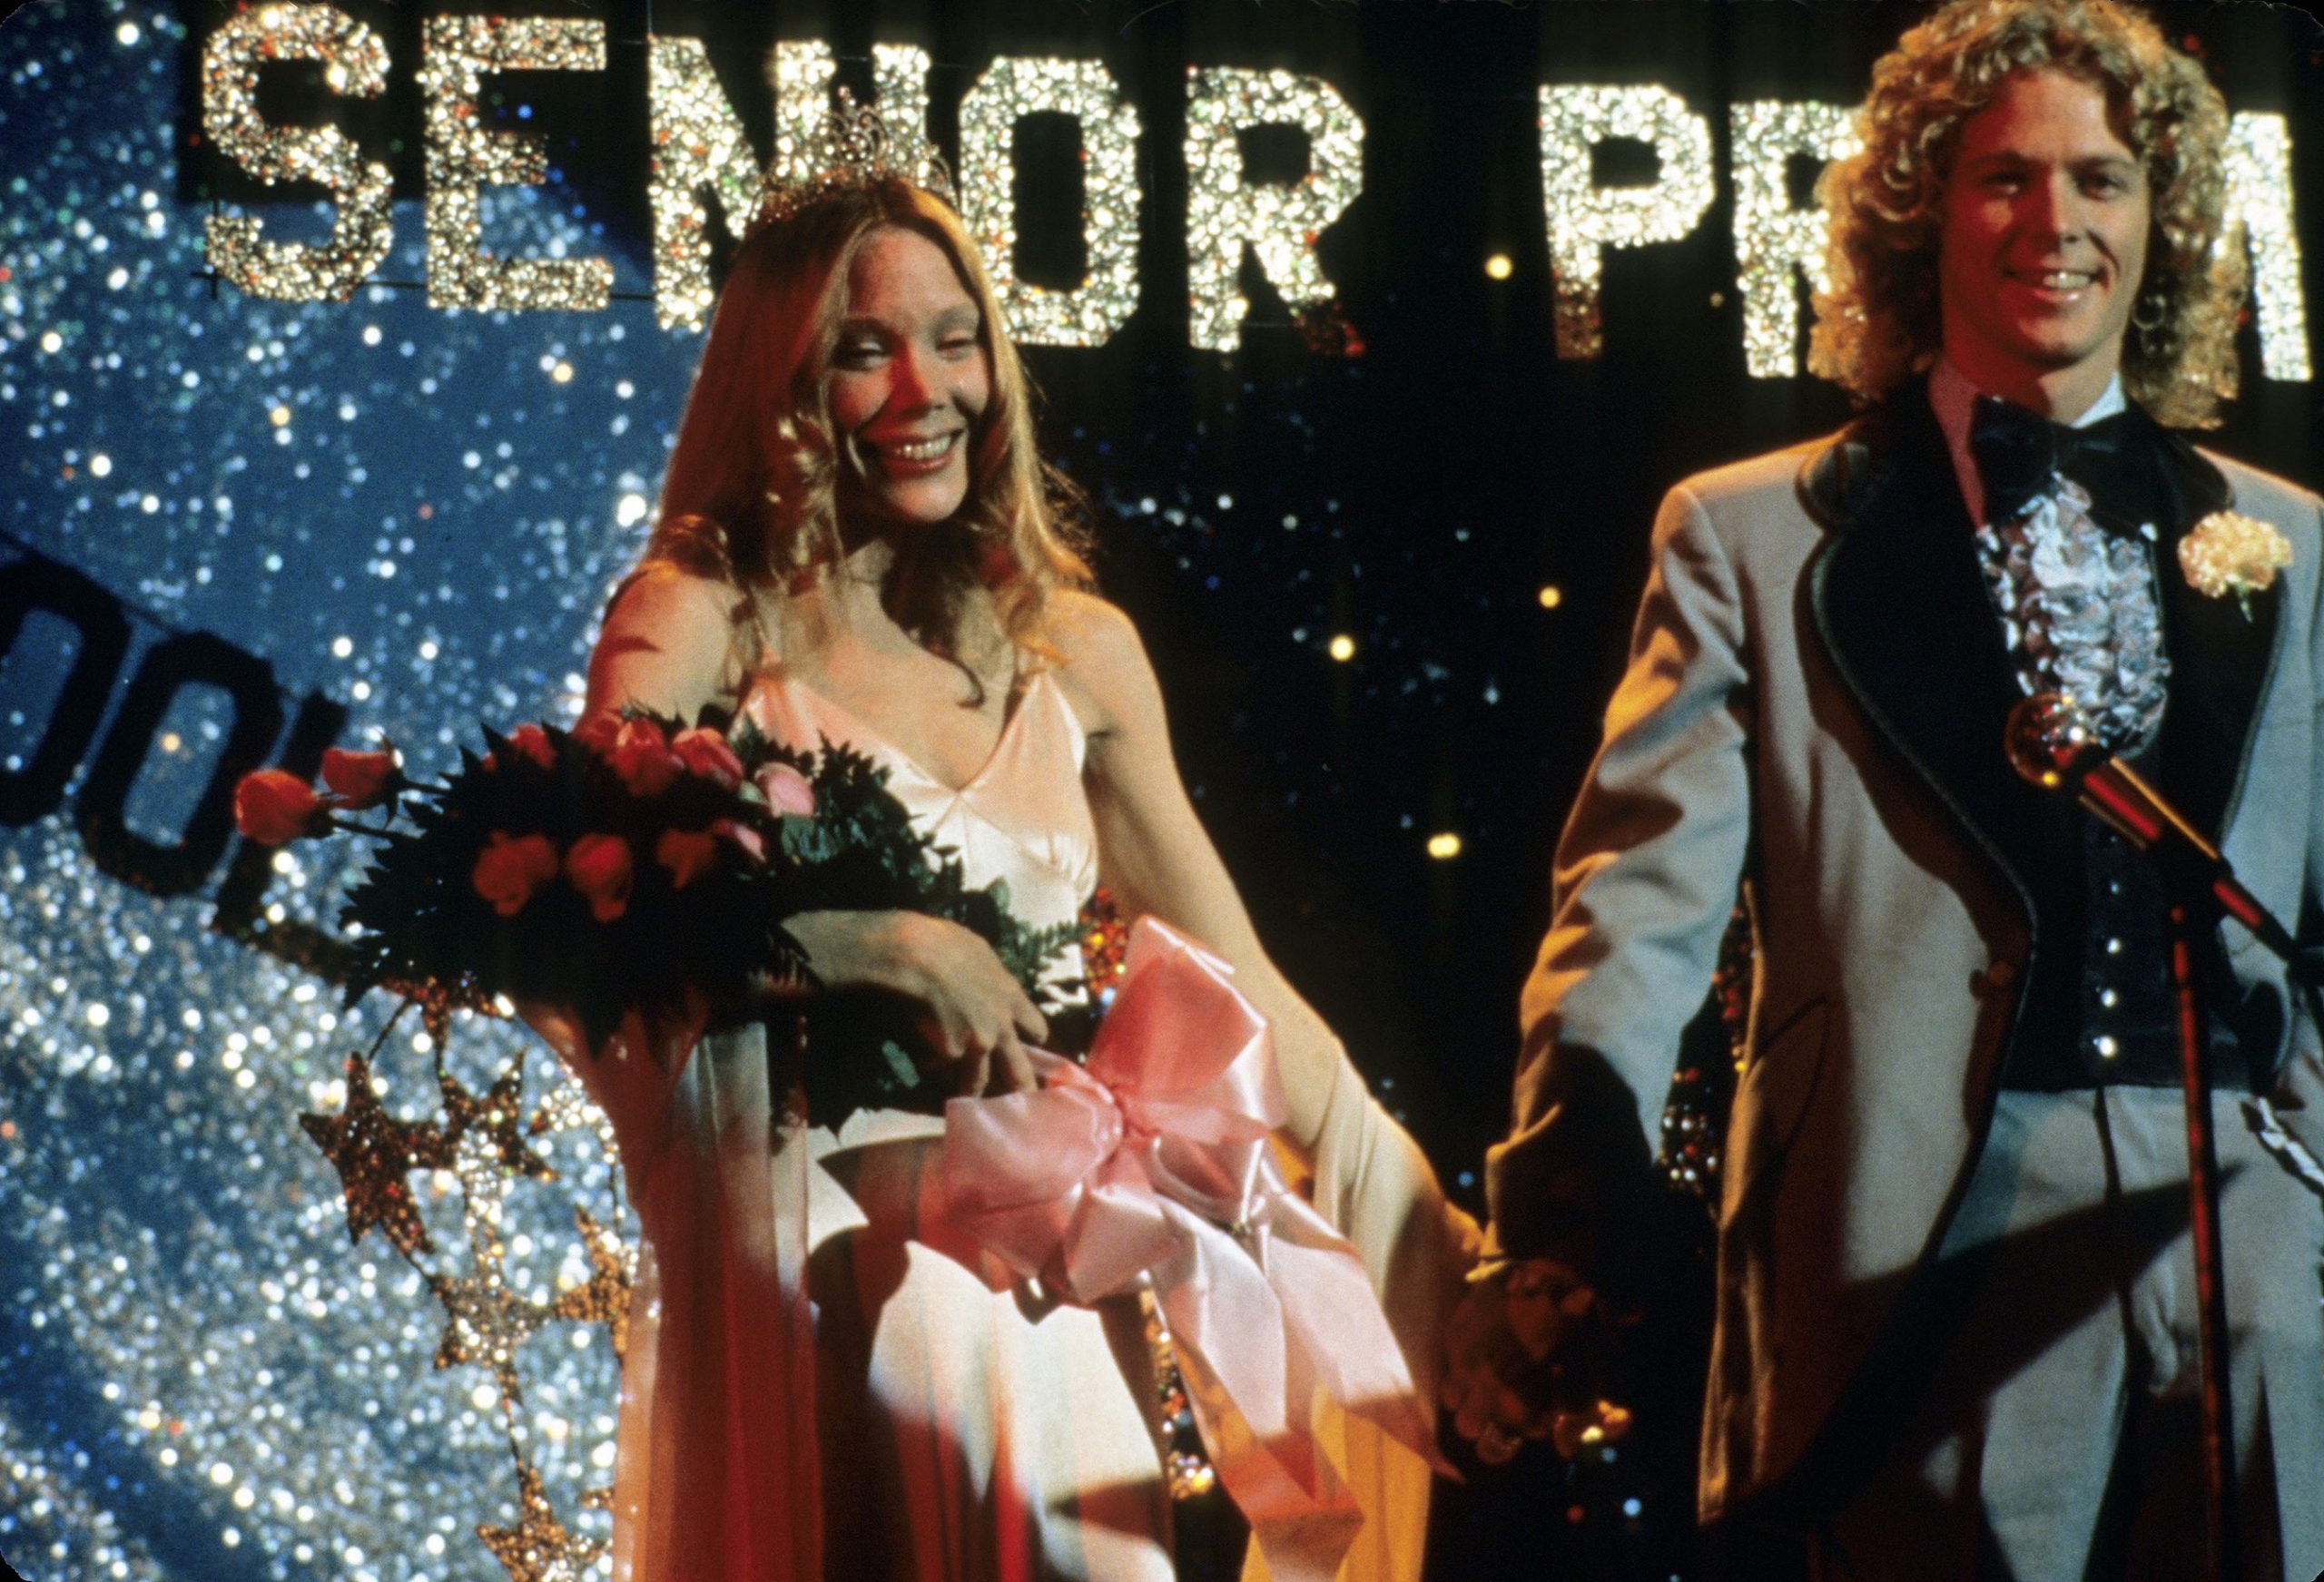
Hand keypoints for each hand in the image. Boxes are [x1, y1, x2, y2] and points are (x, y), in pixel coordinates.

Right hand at [786, 910, 1049, 1094]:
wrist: (917, 955)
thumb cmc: (945, 942)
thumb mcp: (980, 953)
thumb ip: (991, 977)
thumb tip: (988, 981)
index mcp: (1012, 996)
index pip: (1036, 1027)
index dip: (1034, 1037)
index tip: (1034, 1044)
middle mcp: (1001, 1027)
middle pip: (1019, 1071)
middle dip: (1022, 1090)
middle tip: (1024, 1105)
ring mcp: (977, 1044)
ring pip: (977, 1081)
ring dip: (970, 1090)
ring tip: (966, 1101)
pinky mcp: (949, 1053)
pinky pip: (940, 1068)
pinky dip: (931, 1067)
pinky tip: (922, 1064)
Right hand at [1441, 1258, 1627, 1464]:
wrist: (1551, 1270)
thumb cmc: (1577, 1327)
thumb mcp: (1587, 1378)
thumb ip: (1575, 1419)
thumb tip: (1561, 1450)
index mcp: (1515, 1402)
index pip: (1496, 1446)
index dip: (1514, 1436)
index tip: (1530, 1419)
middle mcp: (1481, 1385)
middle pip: (1466, 1428)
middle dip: (1484, 1421)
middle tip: (1504, 1404)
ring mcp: (1463, 1358)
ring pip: (1450, 1399)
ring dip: (1467, 1395)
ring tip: (1489, 1379)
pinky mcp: (1454, 1332)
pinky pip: (1447, 1364)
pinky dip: (1461, 1365)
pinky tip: (1485, 1350)